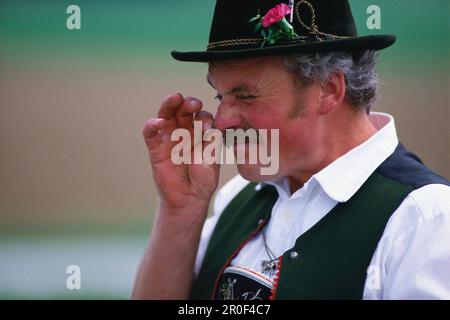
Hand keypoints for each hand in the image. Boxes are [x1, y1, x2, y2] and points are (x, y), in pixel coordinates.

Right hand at [142, 93, 219, 212]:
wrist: (189, 200)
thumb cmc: (203, 180)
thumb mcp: (212, 160)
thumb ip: (212, 144)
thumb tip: (212, 127)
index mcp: (199, 134)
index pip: (200, 116)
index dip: (204, 116)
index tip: (209, 125)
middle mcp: (183, 133)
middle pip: (182, 111)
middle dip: (188, 103)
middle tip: (194, 103)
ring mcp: (169, 139)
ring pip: (166, 115)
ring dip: (169, 105)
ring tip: (175, 98)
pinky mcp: (156, 149)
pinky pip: (150, 134)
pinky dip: (152, 125)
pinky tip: (158, 122)